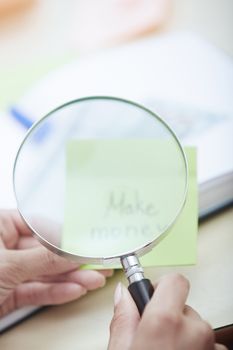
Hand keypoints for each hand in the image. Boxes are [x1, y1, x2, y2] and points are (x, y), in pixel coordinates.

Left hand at [0, 210, 112, 316]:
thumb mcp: (6, 265)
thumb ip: (42, 260)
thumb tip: (73, 253)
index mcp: (0, 228)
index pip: (38, 226)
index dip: (64, 234)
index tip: (86, 240)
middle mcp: (5, 248)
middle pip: (45, 253)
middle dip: (73, 261)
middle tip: (97, 261)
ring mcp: (8, 272)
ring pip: (44, 274)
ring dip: (70, 278)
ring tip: (95, 278)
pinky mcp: (9, 295)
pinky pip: (36, 291)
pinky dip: (55, 292)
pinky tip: (75, 290)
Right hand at [108, 273, 226, 349]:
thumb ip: (123, 317)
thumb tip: (123, 294)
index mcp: (165, 321)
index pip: (175, 280)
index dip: (162, 286)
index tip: (155, 297)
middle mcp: (193, 330)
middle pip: (183, 306)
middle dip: (170, 317)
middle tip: (155, 337)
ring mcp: (209, 345)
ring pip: (195, 327)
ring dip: (184, 335)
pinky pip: (208, 343)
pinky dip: (196, 348)